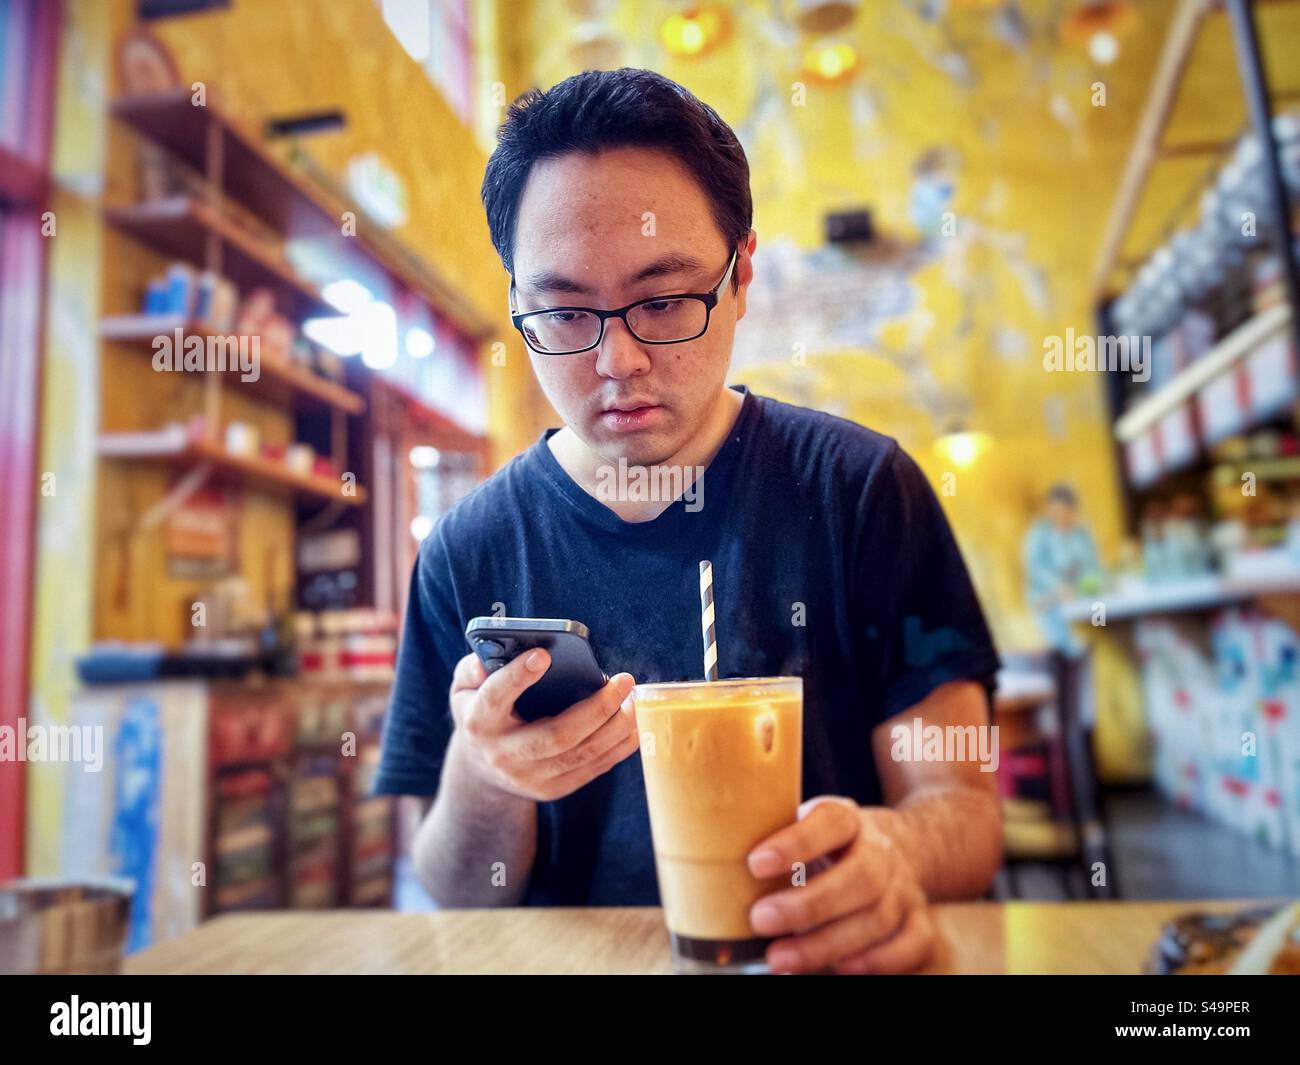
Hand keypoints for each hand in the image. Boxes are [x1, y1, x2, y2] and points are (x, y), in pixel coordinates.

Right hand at [448, 650, 639, 802]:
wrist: (482, 769)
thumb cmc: (482, 712)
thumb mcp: (466, 688)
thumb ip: (472, 668)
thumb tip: (486, 660)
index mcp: (479, 721)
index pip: (495, 698)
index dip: (518, 677)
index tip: (544, 655)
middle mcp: (504, 754)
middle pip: (556, 735)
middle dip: (597, 708)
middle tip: (624, 681)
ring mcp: (530, 777)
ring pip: (582, 754)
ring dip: (616, 728)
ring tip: (635, 700)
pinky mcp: (552, 789)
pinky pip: (593, 768)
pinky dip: (619, 747)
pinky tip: (635, 724)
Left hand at [746, 796, 934, 974]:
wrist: (902, 845)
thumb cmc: (830, 841)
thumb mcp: (806, 824)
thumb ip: (774, 836)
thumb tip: (712, 861)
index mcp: (848, 819)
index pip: (829, 822)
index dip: (795, 843)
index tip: (755, 864)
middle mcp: (880, 852)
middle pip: (858, 878)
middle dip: (807, 906)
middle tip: (760, 920)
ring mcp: (903, 888)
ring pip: (877, 918)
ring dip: (826, 944)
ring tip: (779, 959)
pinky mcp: (917, 920)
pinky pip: (911, 945)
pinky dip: (880, 961)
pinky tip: (842, 969)